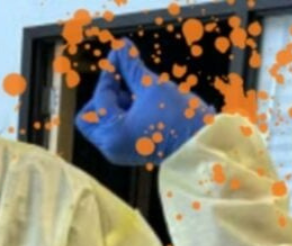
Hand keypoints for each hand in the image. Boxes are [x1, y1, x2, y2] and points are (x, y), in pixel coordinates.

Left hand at [76, 40, 202, 165]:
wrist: (202, 143)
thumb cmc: (181, 120)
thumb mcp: (152, 87)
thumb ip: (131, 67)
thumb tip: (121, 48)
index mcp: (113, 134)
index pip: (100, 98)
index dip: (109, 74)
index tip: (119, 56)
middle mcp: (111, 147)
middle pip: (90, 116)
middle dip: (104, 96)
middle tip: (125, 84)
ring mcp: (119, 151)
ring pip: (102, 122)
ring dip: (116, 103)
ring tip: (142, 95)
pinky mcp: (129, 151)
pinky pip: (115, 129)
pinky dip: (124, 114)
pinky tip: (143, 105)